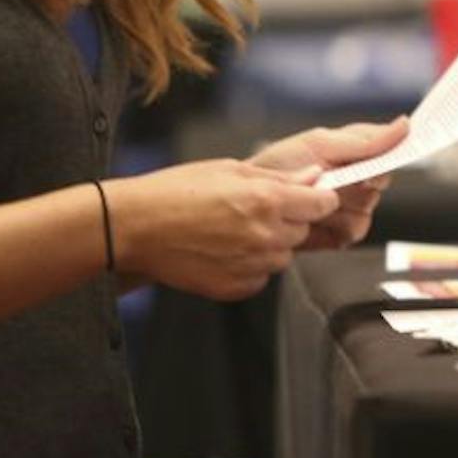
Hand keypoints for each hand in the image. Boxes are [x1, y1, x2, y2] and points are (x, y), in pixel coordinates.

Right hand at [108, 159, 340, 299]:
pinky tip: (222, 250)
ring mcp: (252, 265)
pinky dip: (250, 266)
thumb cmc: (176, 191)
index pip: (323, 204)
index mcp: (268, 200)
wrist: (134, 228)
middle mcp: (266, 235)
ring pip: (283, 256)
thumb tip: (313, 178)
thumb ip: (278, 178)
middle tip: (253, 210)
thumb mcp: (230, 170)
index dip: (317, 199)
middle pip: (303, 230)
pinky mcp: (236, 287)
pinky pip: (260, 277)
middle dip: (289, 220)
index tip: (309, 197)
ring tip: (231, 230)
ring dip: (269, 244)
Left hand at [248, 116, 407, 248]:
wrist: (250, 202)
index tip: (372, 162)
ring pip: (367, 210)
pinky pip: (353, 232)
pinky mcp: (340, 235)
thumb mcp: (319, 144)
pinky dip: (332, 226)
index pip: (388, 157)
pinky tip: (314, 218)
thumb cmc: (280, 166)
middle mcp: (359, 182)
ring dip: (339, 205)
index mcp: (357, 156)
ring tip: (314, 197)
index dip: (385, 161)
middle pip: (379, 185)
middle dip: (352, 183)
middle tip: (329, 178)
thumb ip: (363, 139)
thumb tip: (403, 126)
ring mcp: (351, 210)